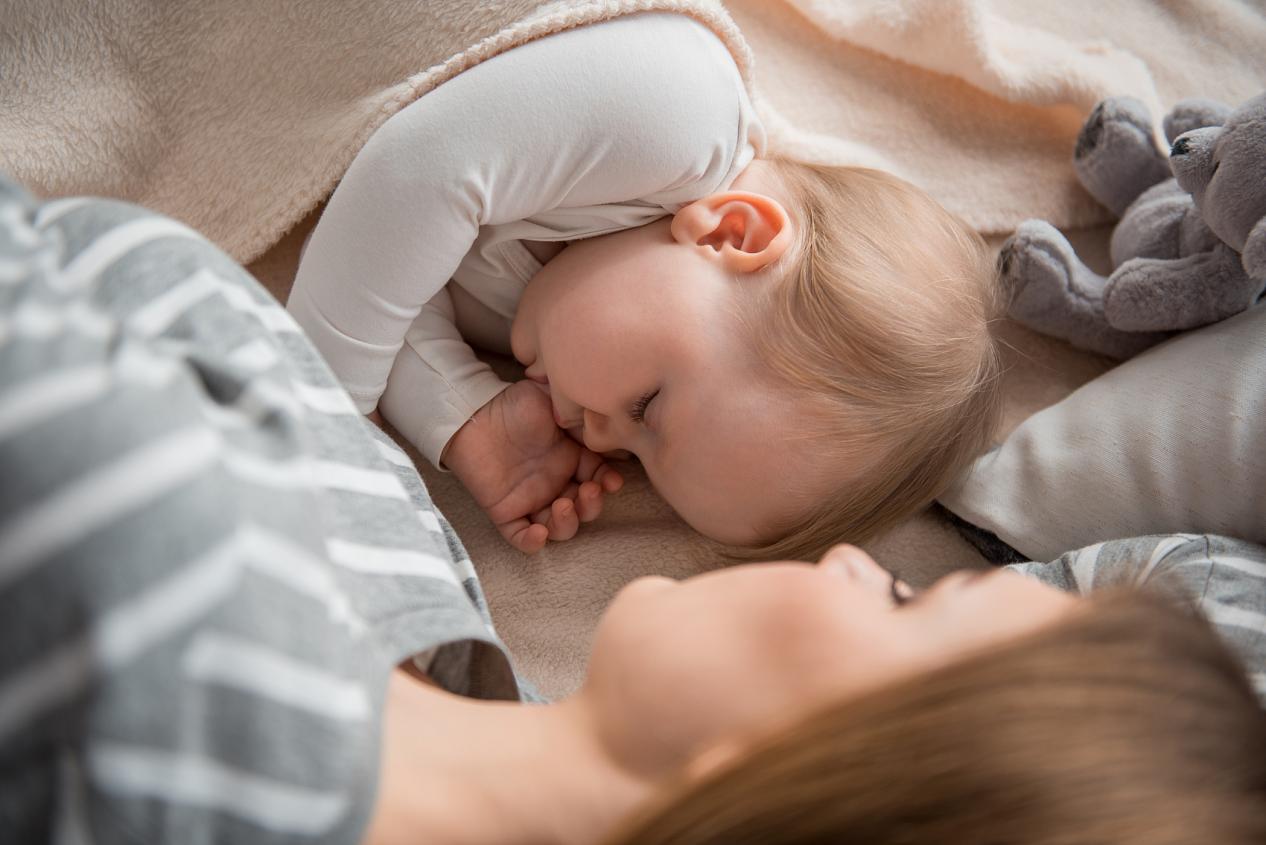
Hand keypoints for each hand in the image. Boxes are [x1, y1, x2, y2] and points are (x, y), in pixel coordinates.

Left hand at [442, 380, 623, 552]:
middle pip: (584, 508)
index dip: (608, 483)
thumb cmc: (514, 404)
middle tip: (588, 491)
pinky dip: (532, 542)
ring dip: (568, 523)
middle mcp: (555, 483)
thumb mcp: (552, 401)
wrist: (472, 412)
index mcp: (571, 458)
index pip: (599, 478)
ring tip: (563, 506)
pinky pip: (520, 536)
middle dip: (592, 506)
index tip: (612, 481)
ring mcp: (531, 499)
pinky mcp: (505, 511)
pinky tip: (538, 533)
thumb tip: (604, 432)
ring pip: (559, 527)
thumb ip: (578, 417)